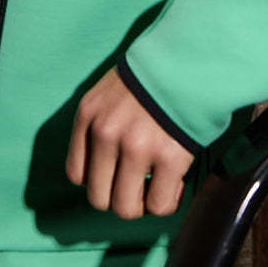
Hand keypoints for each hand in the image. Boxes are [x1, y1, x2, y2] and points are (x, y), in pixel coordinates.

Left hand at [66, 67, 193, 219]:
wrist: (190, 59)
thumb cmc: (152, 78)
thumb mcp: (109, 93)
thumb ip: (100, 125)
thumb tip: (104, 168)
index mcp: (88, 116)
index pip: (76, 174)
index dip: (99, 181)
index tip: (117, 175)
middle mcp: (106, 133)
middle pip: (98, 198)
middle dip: (120, 198)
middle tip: (139, 186)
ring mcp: (136, 148)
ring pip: (126, 208)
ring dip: (143, 204)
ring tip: (157, 186)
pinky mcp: (168, 158)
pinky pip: (158, 204)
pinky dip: (167, 201)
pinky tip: (176, 182)